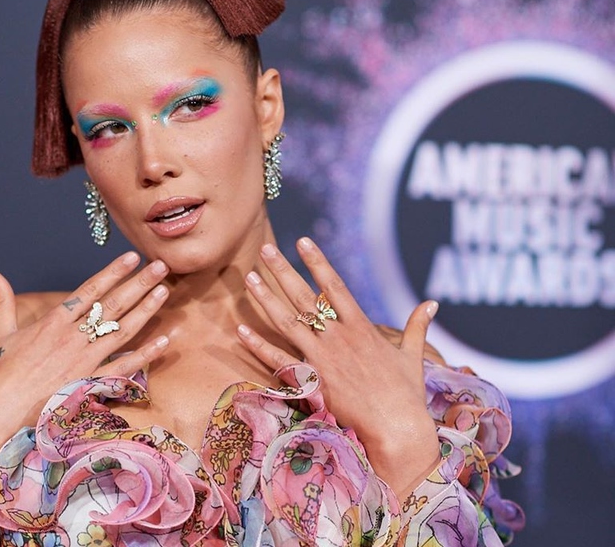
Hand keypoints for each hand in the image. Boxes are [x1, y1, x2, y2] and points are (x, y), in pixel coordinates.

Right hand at [0, 251, 169, 495]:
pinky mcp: (90, 383)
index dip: (112, 272)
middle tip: (160, 265)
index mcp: (52, 322)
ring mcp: (83, 360)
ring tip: (164, 290)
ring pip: (122, 330)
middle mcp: (72, 337)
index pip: (89, 290)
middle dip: (138, 283)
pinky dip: (145, 354)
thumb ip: (4, 302)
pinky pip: (124, 366)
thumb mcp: (2, 334)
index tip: (131, 257)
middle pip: (112, 304)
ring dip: (145, 310)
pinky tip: (163, 340)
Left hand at [237, 237, 440, 497]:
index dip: (318, 262)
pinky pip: (278, 360)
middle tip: (265, 250)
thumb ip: (418, 326)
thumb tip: (432, 303)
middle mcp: (339, 337)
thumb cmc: (407, 395)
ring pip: (287, 322)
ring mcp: (323, 358)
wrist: (397, 429)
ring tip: (249, 278)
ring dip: (266, 299)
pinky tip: (240, 329)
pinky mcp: (312, 381)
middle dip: (283, 272)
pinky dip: (258, 345)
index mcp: (361, 328)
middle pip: (305, 298)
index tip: (303, 241)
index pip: (336, 286)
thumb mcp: (412, 356)